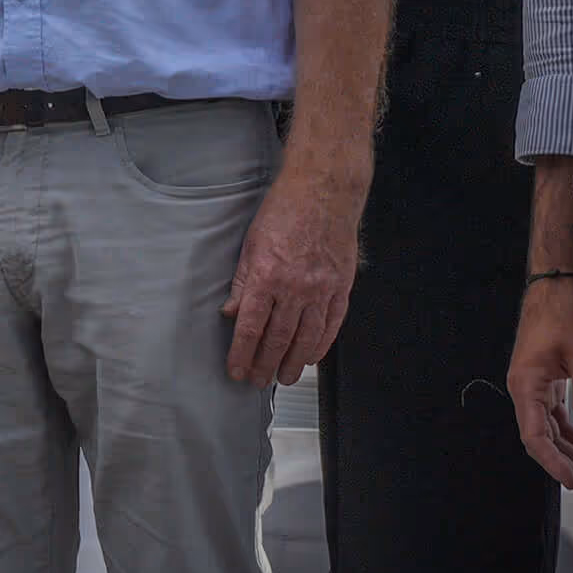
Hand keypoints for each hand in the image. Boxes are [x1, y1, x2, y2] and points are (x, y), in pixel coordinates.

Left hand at [223, 166, 363, 384]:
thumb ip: (242, 282)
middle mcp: (295, 287)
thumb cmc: (285, 211)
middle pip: (278, 338)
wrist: (323, 192)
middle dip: (265, 365)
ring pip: (306, 338)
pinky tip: (311, 356)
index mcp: (267, 276)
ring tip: (284, 377)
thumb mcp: (251, 244)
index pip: (251, 327)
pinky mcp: (341, 287)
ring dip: (293, 362)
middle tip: (258, 380)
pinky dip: (321, 345)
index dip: (242, 353)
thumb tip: (231, 313)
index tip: (237, 370)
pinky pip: (331, 325)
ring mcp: (321, 289)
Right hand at [508, 277, 572, 496]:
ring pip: (550, 430)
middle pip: (543, 439)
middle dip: (568, 466)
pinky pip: (555, 415)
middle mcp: (524, 389)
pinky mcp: (545, 381)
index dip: (554, 464)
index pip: (535, 436)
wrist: (557, 283)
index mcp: (526, 384)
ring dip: (572, 452)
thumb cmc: (565, 312)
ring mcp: (533, 386)